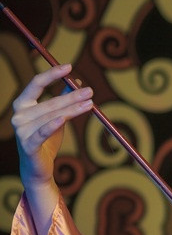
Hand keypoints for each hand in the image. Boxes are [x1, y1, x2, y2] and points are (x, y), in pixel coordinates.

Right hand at [11, 64, 92, 187]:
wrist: (38, 168)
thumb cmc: (47, 140)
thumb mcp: (56, 117)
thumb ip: (62, 98)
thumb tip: (75, 80)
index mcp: (22, 104)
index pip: (36, 84)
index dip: (52, 74)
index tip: (69, 66)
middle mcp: (18, 115)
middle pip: (49, 101)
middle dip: (71, 95)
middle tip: (90, 90)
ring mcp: (21, 130)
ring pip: (52, 116)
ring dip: (72, 109)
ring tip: (90, 104)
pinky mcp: (28, 145)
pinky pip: (44, 132)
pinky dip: (54, 124)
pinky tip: (64, 117)